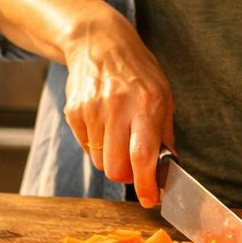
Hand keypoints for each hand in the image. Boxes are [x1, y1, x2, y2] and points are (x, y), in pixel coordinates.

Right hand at [60, 10, 174, 206]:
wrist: (99, 43)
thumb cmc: (137, 72)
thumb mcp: (163, 96)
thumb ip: (165, 134)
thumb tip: (167, 170)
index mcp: (146, 105)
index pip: (143, 156)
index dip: (146, 184)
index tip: (150, 199)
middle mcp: (117, 108)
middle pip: (115, 168)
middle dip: (126, 176)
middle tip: (135, 167)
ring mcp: (92, 110)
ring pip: (100, 161)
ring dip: (111, 158)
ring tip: (119, 135)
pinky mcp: (74, 112)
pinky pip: (86, 146)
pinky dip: (97, 144)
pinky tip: (104, 123)